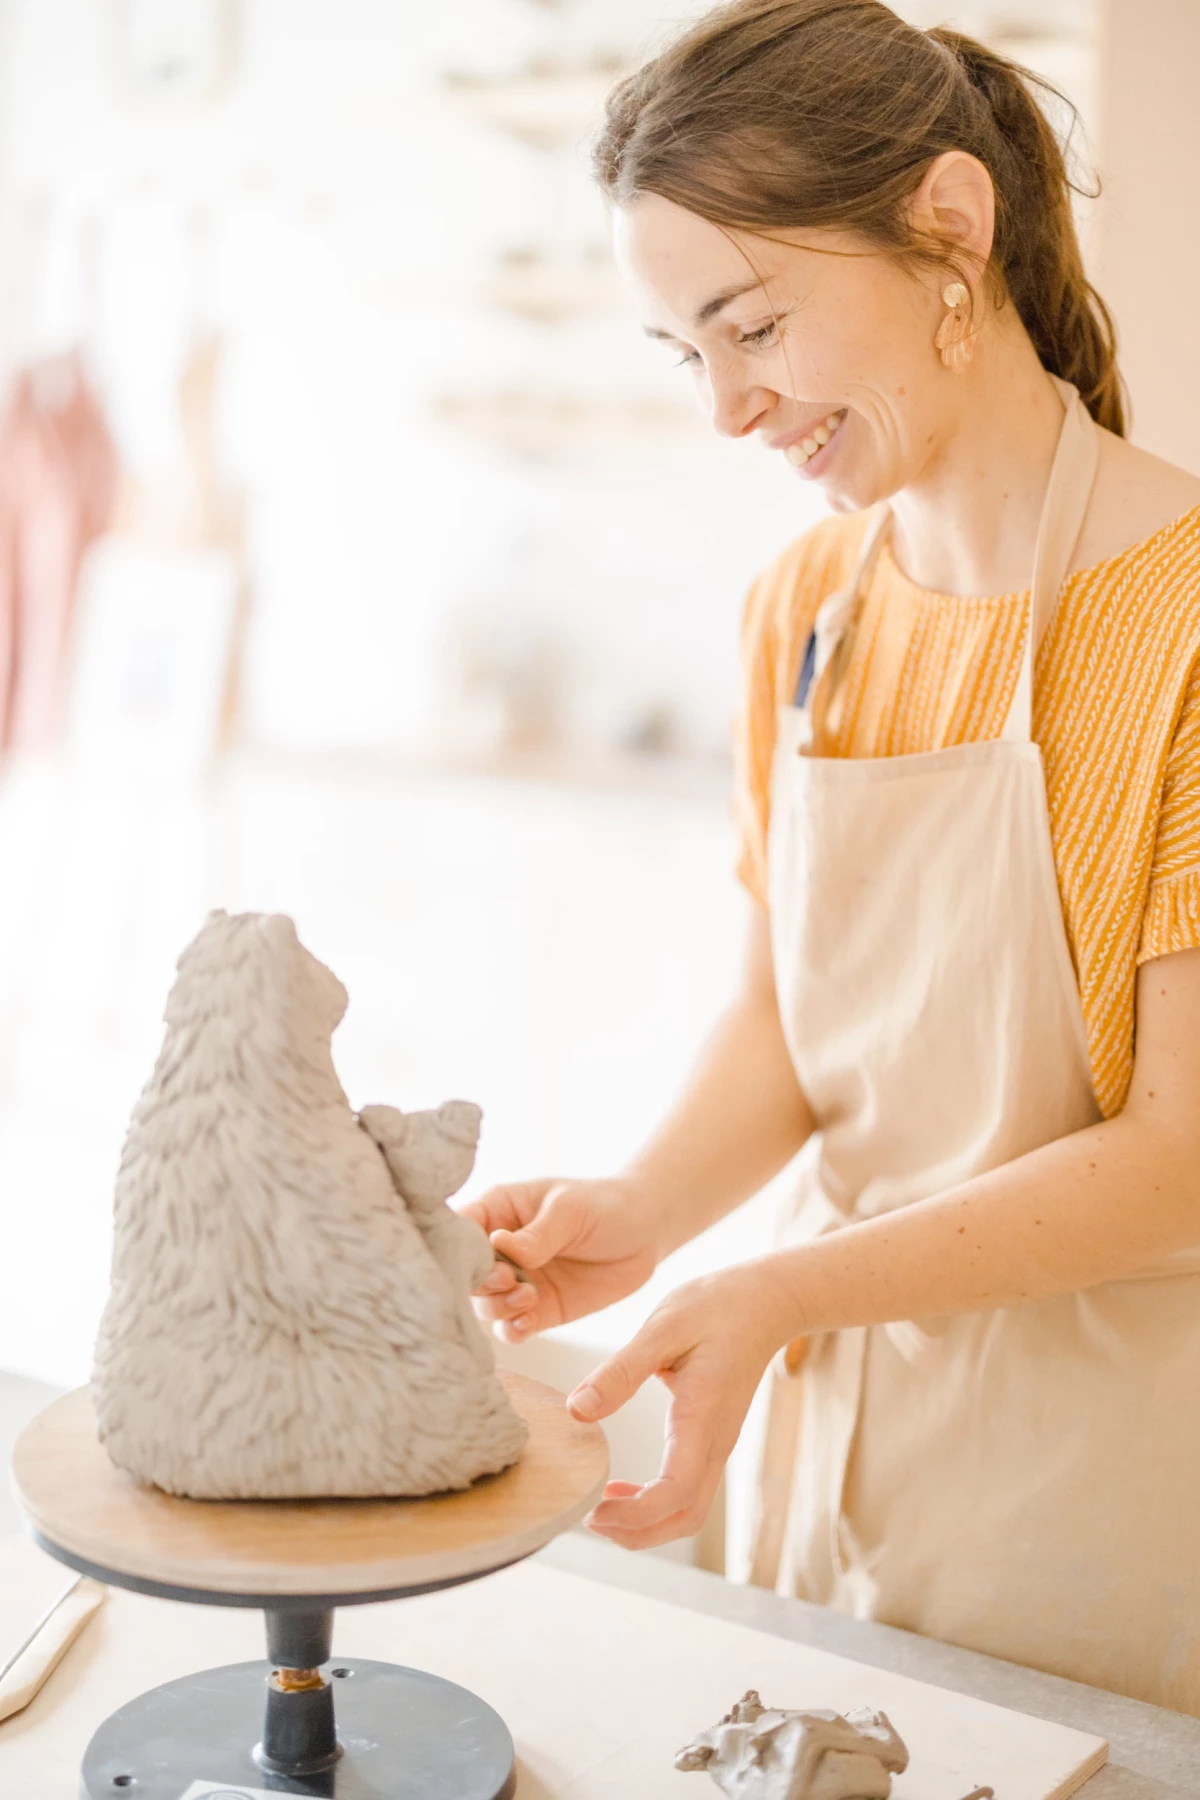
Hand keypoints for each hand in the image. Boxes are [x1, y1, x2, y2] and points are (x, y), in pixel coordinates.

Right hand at [463, 1176, 661, 1341]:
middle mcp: (499, 1249)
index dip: (455, 1248)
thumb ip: (536, 1234)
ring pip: (485, 1306)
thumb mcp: (569, 1210)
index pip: (458, 1229)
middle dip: (479, 1283)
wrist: (645, 1231)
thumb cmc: (604, 1205)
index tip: (475, 1259)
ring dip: (499, 1308)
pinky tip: (528, 1322)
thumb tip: (497, 1246)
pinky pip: (512, 1328)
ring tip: (528, 1297)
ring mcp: (517, 1281)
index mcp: (498, 1210)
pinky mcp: (539, 1309)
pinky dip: (513, 1330)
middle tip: (508, 1279)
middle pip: (465, 1274)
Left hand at [567, 1261, 794, 1550]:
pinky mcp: (713, 1438)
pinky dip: (656, 1503)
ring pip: (689, 1510)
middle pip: (685, 1518)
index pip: (675, 1493)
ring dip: (647, 1524)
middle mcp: (715, 1442)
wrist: (766, 1301)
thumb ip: (621, 1371)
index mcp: (702, 1419)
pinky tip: (624, 1487)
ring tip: (602, 1509)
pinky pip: (689, 1489)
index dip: (634, 1515)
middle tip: (589, 1520)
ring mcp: (718, 1444)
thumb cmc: (716, 1308)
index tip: (593, 1510)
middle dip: (638, 1533)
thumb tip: (576, 1411)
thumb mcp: (663, 1328)